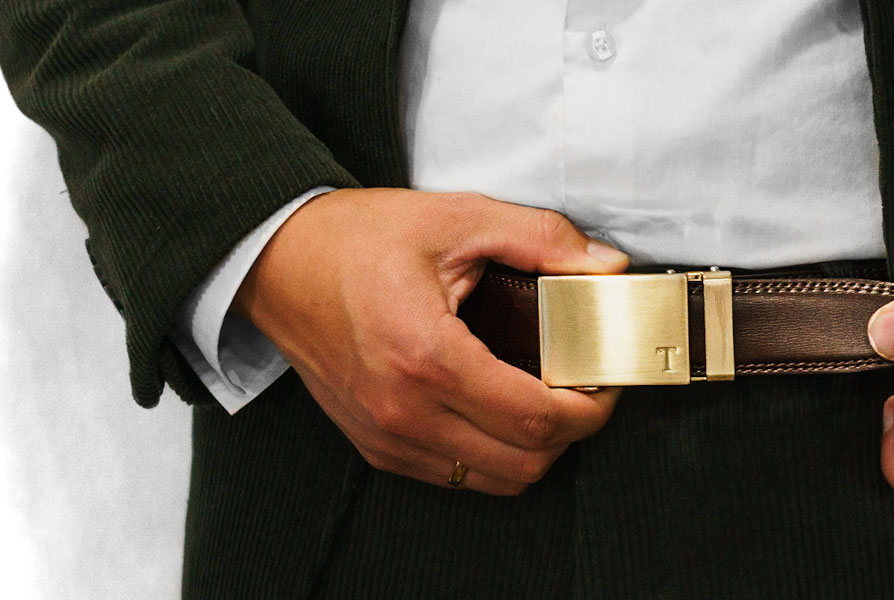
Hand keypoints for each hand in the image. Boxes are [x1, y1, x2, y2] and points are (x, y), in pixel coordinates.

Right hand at [233, 188, 630, 494]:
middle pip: (525, 463)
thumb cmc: (356, 238)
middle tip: (584, 388)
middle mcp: (403, 410)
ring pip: (495, 481)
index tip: (606, 380)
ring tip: (547, 399)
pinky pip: (457, 475)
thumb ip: (540, 238)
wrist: (274, 261)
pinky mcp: (376, 445)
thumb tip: (604, 264)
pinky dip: (493, 454)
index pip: (536, 418)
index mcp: (425, 356)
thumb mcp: (457, 218)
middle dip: (572, 431)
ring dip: (534, 449)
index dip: (591, 409)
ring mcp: (386, 436)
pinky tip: (500, 409)